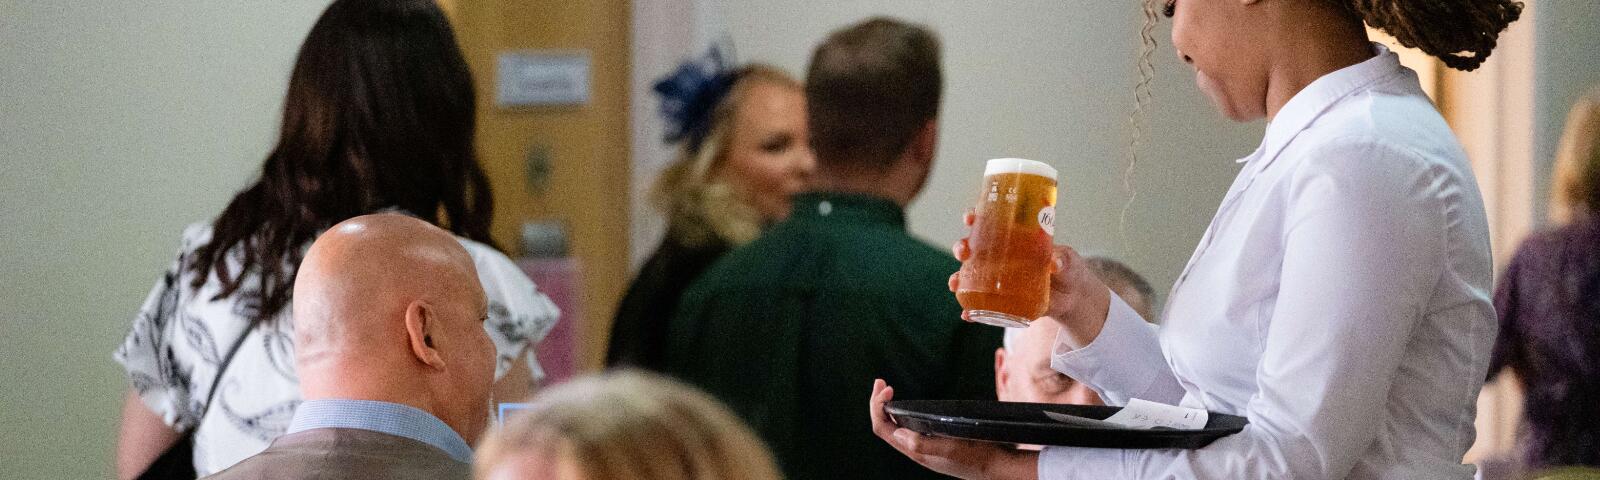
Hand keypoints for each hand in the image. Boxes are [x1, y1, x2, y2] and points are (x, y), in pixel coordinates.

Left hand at [870, 379, 1038, 479]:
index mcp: (916, 452)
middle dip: (878, 404)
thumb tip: (897, 432)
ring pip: (896, 428)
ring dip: (888, 409)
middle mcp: (917, 450)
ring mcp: (925, 447)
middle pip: (886, 427)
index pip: (883, 429)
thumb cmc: (978, 457)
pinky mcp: (935, 443)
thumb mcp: (951, 448)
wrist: (998, 468)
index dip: (878, 407)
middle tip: (880, 382)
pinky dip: (903, 415)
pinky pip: (910, 429)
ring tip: (887, 391)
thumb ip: (923, 443)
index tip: (887, 388)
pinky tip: (909, 407)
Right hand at [948, 211, 1111, 347]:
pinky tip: (967, 315)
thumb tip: (1055, 263)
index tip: (970, 217)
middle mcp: (1001, 257)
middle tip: (963, 251)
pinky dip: (972, 311)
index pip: (990, 223)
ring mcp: (999, 279)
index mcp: (1014, 238)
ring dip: (958, 278)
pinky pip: (982, 305)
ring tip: (955, 283)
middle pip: (973, 248)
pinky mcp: (1003, 301)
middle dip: (962, 247)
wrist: (1073, 297)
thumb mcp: (1068, 260)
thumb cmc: (1069, 269)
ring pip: (971, 275)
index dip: (976, 217)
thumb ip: (1063, 259)